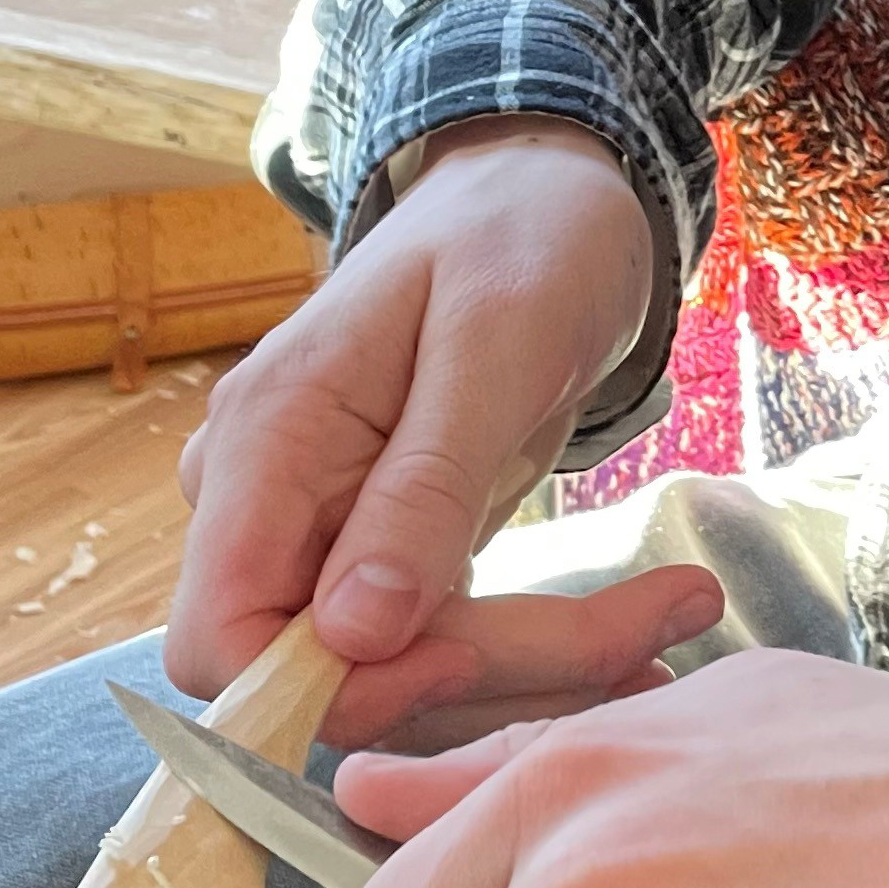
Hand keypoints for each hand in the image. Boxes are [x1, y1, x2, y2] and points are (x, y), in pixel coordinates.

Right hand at [169, 115, 703, 748]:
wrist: (546, 201)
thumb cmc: (520, 240)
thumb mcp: (492, 348)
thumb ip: (420, 490)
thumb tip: (350, 636)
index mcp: (264, 444)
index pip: (219, 641)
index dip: (328, 686)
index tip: (471, 652)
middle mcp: (272, 505)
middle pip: (328, 678)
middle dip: (482, 681)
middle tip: (645, 643)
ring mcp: (325, 536)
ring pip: (401, 682)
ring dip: (533, 678)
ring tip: (669, 622)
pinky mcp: (389, 557)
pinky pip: (444, 651)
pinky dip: (537, 661)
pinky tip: (636, 634)